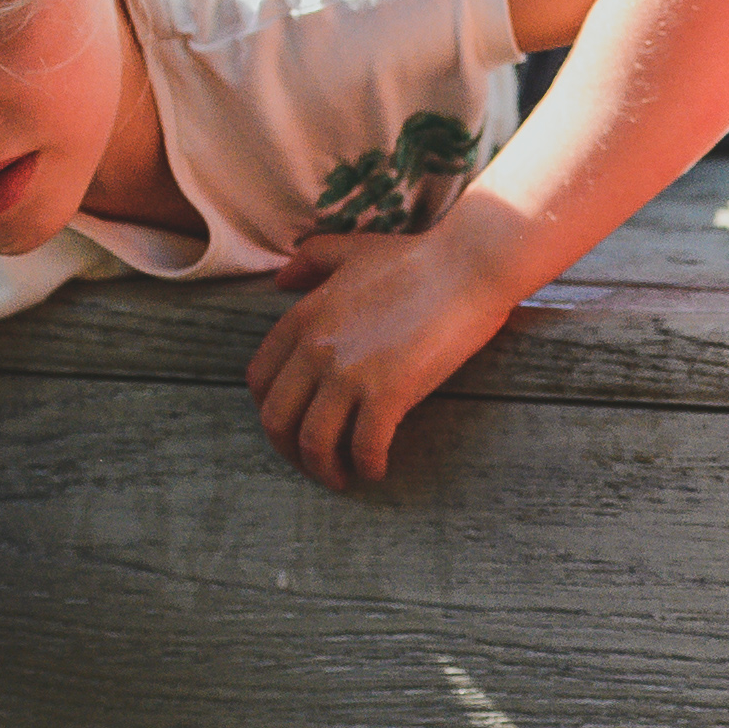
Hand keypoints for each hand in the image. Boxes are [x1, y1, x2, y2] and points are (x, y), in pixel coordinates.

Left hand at [245, 229, 517, 486]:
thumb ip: (311, 261)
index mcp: (303, 317)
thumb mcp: (352, 250)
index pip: (260, 379)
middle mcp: (316, 349)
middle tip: (313, 463)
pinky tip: (378, 470)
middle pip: (277, 419)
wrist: (468, 265)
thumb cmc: (417, 258)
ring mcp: (349, 373)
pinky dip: (367, 466)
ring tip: (343, 477)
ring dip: (324, 468)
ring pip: (314, 441)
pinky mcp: (388, 392)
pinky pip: (364, 447)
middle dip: (289, 450)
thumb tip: (281, 279)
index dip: (270, 411)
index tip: (290, 426)